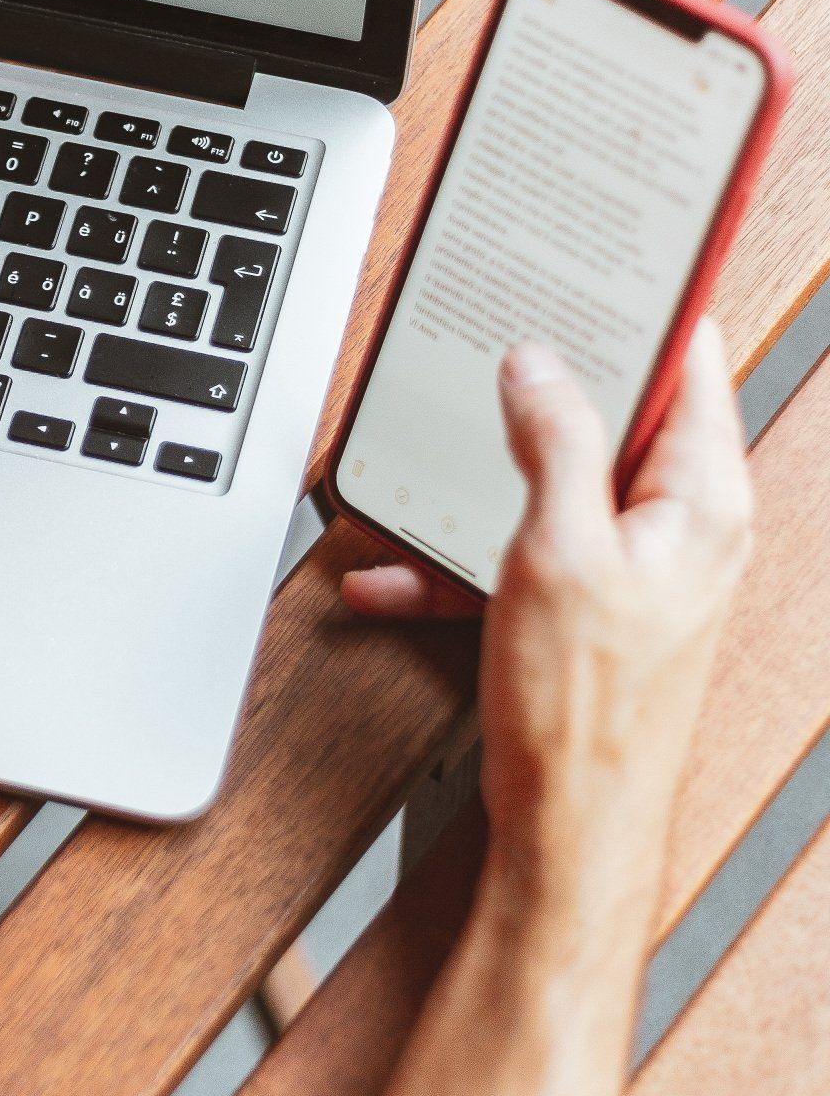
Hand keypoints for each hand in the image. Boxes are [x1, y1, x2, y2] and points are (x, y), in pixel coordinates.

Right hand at [343, 322, 751, 931]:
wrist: (568, 836)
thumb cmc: (586, 714)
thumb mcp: (559, 551)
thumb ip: (554, 443)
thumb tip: (540, 365)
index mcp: (701, 500)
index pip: (691, 364)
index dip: (649, 306)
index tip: (609, 258)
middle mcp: (678, 530)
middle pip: (613, 419)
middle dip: (541, 392)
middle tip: (491, 348)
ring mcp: (633, 573)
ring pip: (553, 489)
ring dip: (479, 484)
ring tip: (422, 474)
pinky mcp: (585, 613)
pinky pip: (518, 558)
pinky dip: (459, 560)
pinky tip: (394, 571)